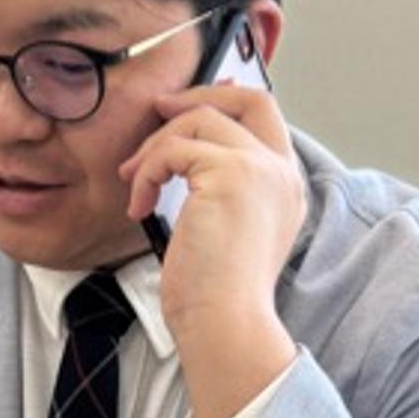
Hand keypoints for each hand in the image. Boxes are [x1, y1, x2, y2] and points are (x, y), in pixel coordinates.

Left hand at [116, 82, 304, 417]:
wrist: (225, 323)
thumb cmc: (214, 292)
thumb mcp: (224, 230)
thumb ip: (217, 189)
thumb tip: (179, 156)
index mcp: (285, 186)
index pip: (266, 117)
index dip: (226, 99)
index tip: (184, 106)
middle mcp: (281, 172)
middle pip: (248, 99)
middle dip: (199, 95)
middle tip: (158, 110)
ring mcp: (260, 170)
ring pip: (200, 120)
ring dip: (155, 147)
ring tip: (133, 182)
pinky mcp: (231, 175)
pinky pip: (174, 150)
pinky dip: (147, 172)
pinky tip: (138, 206)